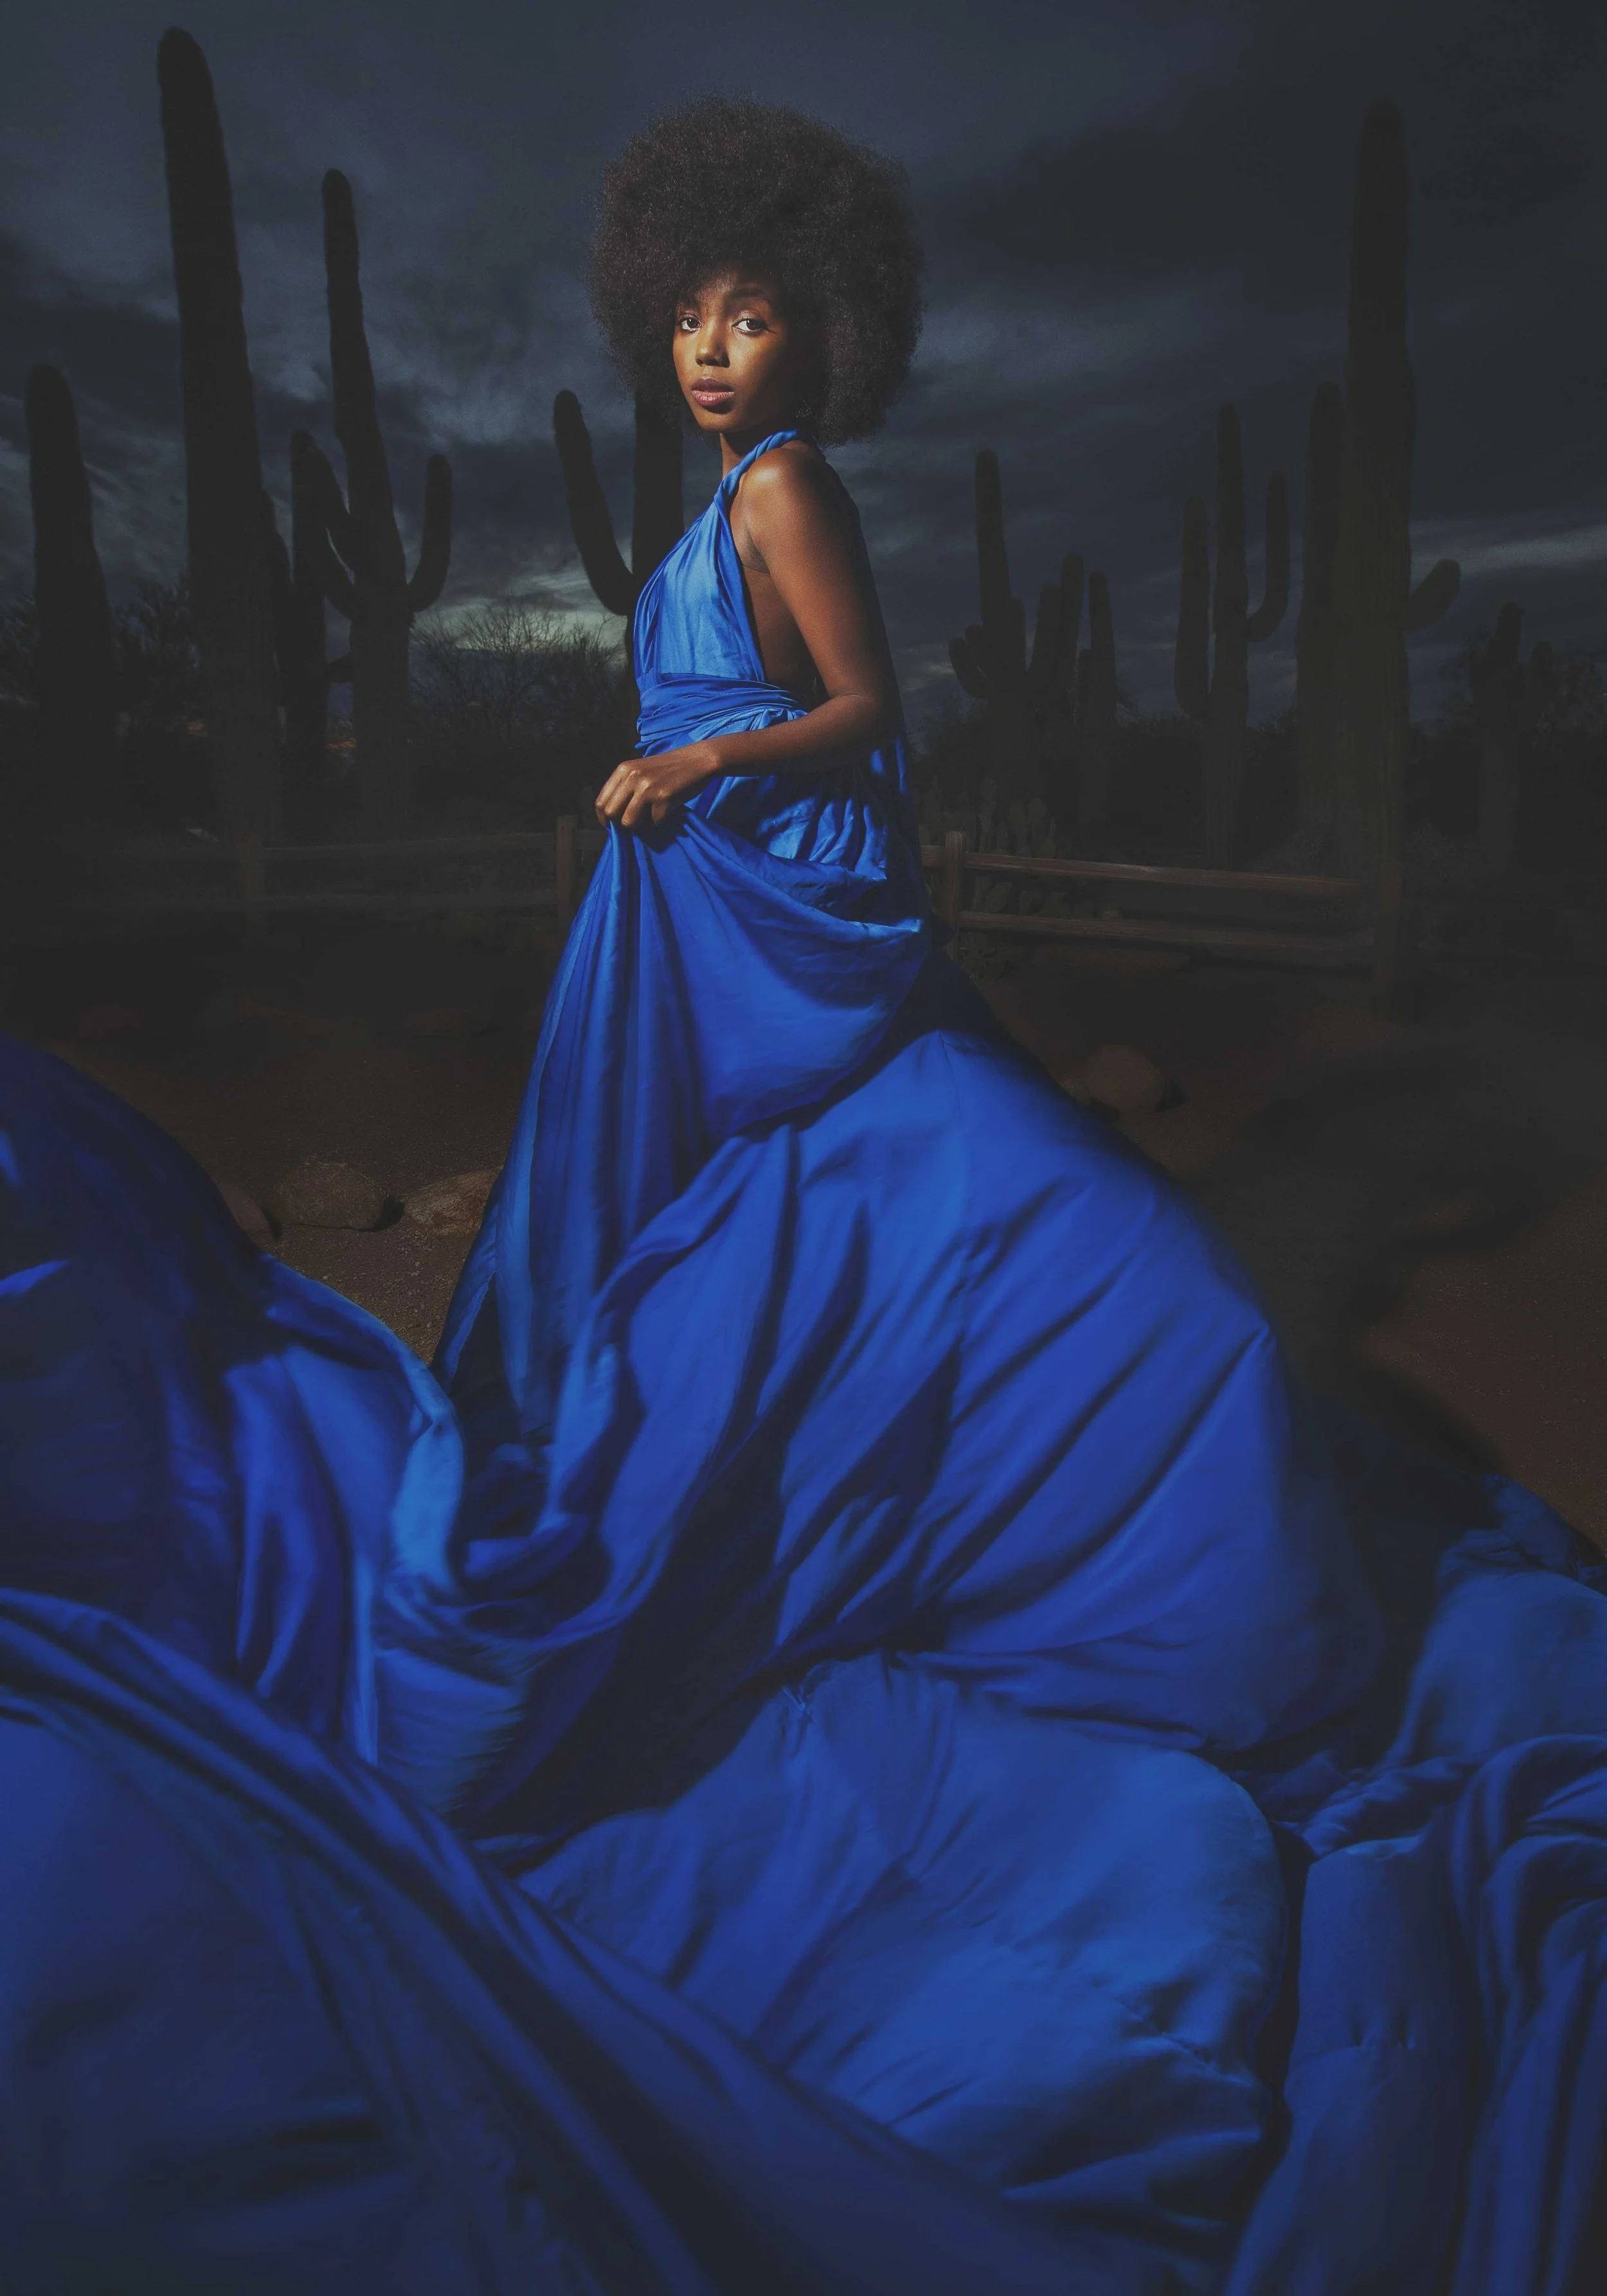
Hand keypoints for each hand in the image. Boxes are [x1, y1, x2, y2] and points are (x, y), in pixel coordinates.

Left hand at [595, 742, 723, 829]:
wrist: (698, 759)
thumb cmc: (670, 767)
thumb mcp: (641, 770)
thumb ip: (626, 787)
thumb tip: (613, 816)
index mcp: (623, 770)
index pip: (601, 801)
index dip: (604, 818)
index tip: (612, 826)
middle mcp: (632, 777)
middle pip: (612, 814)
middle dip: (621, 824)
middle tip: (635, 823)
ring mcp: (647, 787)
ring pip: (629, 822)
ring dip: (640, 825)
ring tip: (651, 816)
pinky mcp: (663, 798)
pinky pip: (653, 823)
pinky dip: (659, 821)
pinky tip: (666, 810)